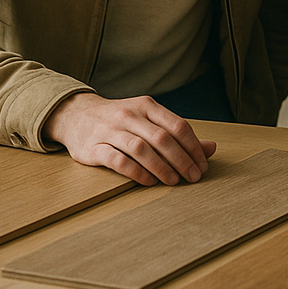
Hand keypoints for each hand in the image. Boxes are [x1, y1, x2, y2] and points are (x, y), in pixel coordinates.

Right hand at [43, 92, 216, 185]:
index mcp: (147, 106)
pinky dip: (136, 172)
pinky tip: (148, 182)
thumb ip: (178, 134)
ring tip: (174, 182)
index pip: (178, 125)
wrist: (75, 115)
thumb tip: (211, 148)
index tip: (203, 165)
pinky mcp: (94, 147)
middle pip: (163, 138)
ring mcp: (110, 130)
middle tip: (193, 177)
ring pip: (141, 149)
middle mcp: (130, 115)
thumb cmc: (121, 120)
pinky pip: (118, 160)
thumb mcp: (149, 119)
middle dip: (182, 160)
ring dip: (161, 167)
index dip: (194, 147)